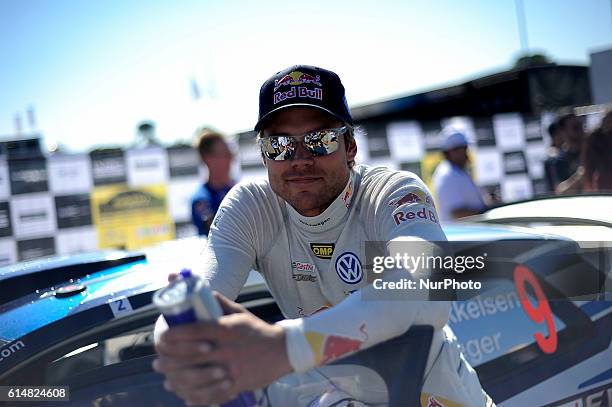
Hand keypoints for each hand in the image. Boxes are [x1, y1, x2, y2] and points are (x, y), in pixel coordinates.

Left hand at [153, 292, 291, 404]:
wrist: (282, 351)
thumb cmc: (258, 330)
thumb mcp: (240, 313)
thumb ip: (221, 304)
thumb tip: (205, 292)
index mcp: (225, 330)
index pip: (193, 331)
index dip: (174, 336)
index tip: (161, 338)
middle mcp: (226, 349)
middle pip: (190, 357)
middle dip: (169, 360)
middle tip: (157, 362)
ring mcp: (230, 369)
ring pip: (197, 378)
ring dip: (177, 381)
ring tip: (167, 380)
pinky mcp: (236, 384)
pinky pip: (211, 394)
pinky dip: (196, 398)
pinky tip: (185, 396)